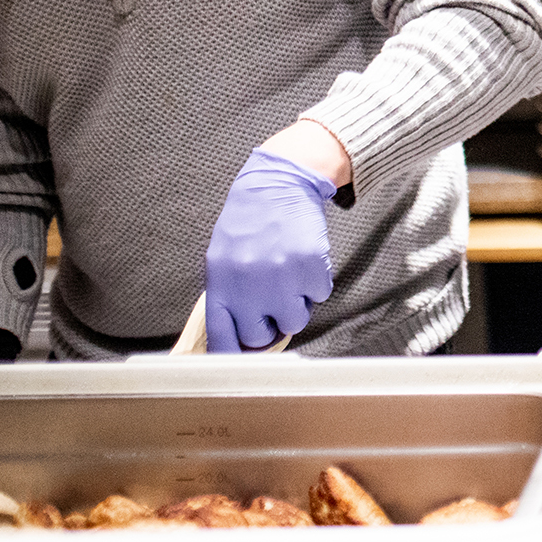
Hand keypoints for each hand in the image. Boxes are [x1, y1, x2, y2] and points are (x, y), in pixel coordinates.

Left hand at [206, 146, 336, 351]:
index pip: (223, 341)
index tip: (244, 356)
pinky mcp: (311, 268)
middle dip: (269, 324)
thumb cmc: (248, 224)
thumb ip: (229, 298)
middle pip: (261, 337)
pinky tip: (304, 259)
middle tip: (273, 302)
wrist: (277, 185)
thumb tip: (241, 337)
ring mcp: (282, 279)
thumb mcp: (223, 261)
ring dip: (296, 304)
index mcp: (221, 287)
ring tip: (290, 277)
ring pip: (295, 321)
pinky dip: (316, 282)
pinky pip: (320, 295)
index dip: (235, 354)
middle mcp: (249, 288)